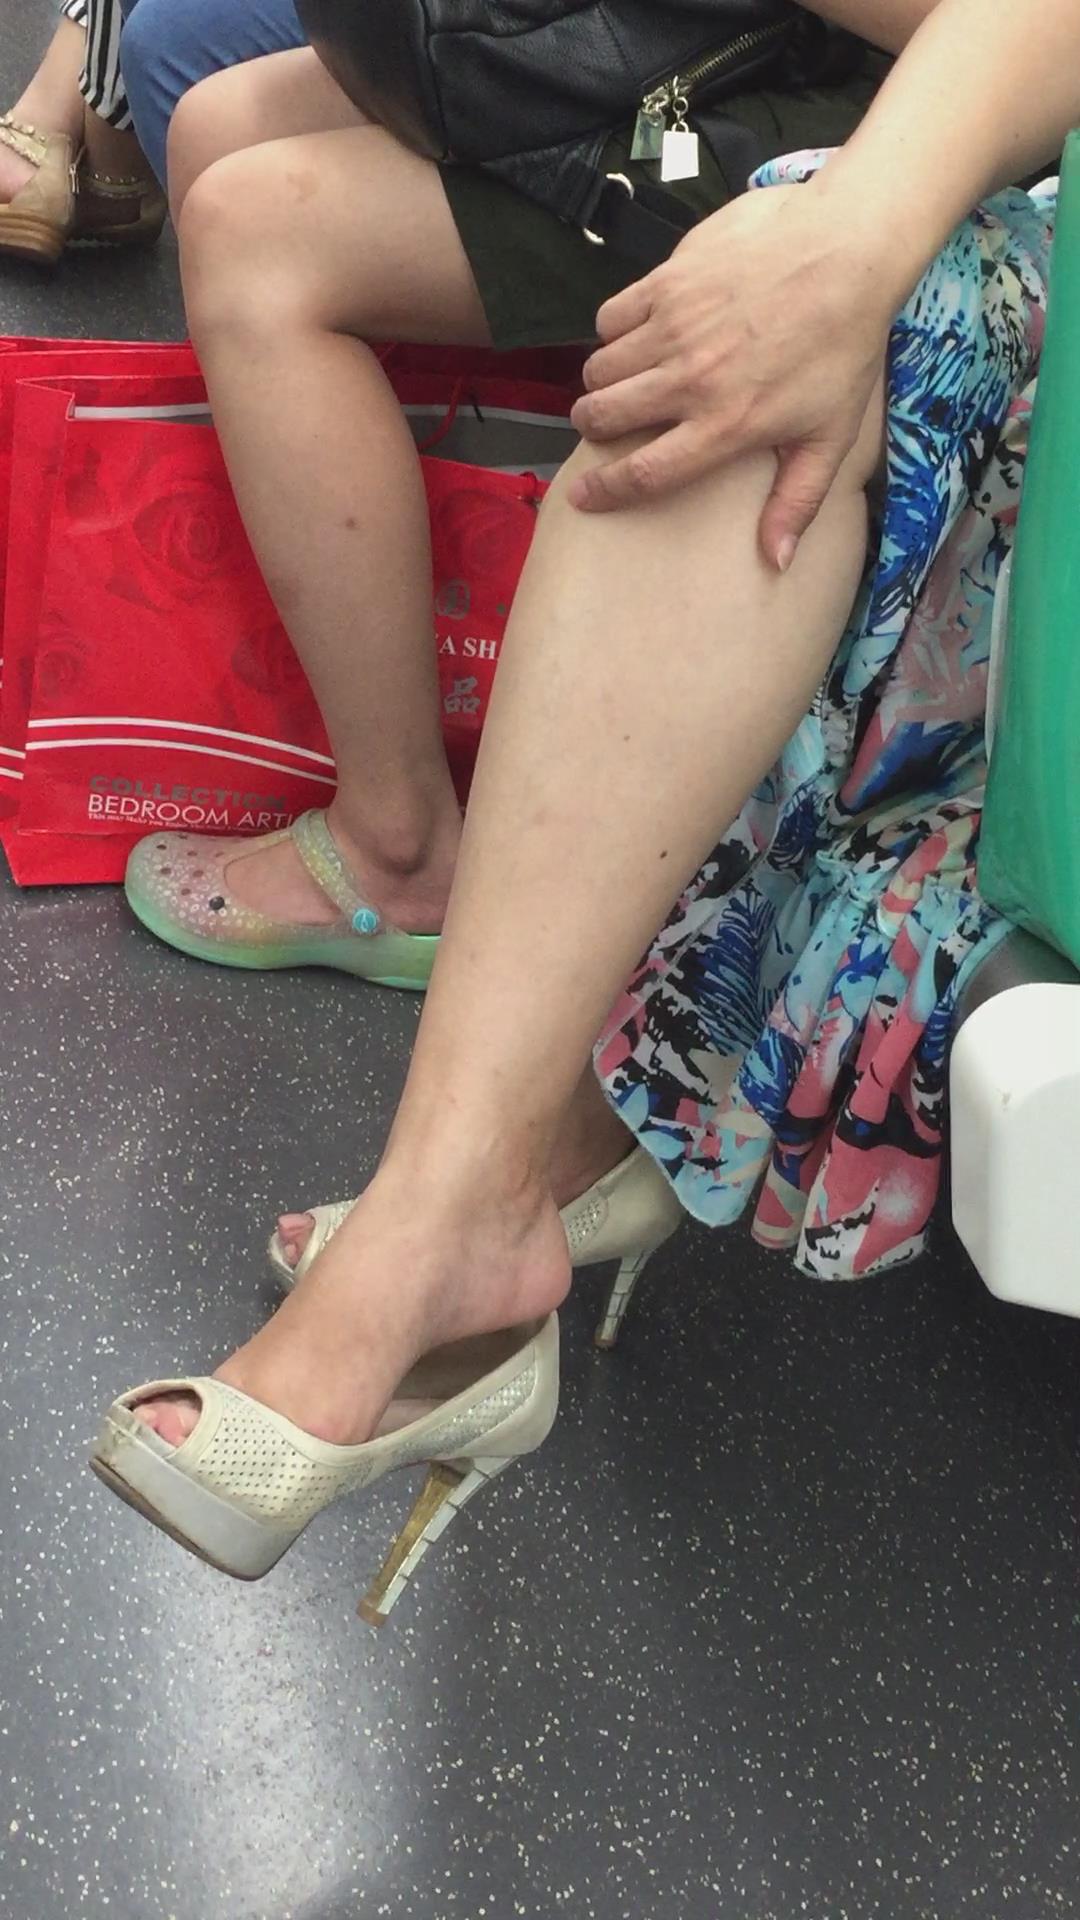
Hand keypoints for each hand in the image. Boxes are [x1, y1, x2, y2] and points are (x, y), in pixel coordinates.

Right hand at [568, 180, 901, 567]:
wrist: (846, 250)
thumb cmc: (844, 345)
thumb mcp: (831, 434)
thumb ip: (797, 500)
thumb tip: (777, 561)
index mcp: (725, 426)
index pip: (644, 473)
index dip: (605, 492)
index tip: (582, 497)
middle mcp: (690, 381)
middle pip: (605, 417)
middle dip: (594, 427)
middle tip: (605, 423)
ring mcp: (674, 328)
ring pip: (601, 367)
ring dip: (603, 380)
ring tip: (623, 379)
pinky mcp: (668, 282)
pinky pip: (611, 317)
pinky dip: (613, 330)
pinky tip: (637, 332)